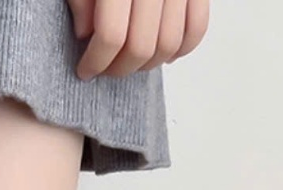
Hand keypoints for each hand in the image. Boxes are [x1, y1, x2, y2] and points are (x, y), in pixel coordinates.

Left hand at [67, 0, 209, 79]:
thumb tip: (86, 34)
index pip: (112, 35)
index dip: (96, 61)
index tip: (85, 70)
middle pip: (141, 46)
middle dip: (119, 68)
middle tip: (105, 69)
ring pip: (169, 44)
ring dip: (147, 65)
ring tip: (128, 62)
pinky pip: (197, 27)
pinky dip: (181, 50)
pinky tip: (161, 55)